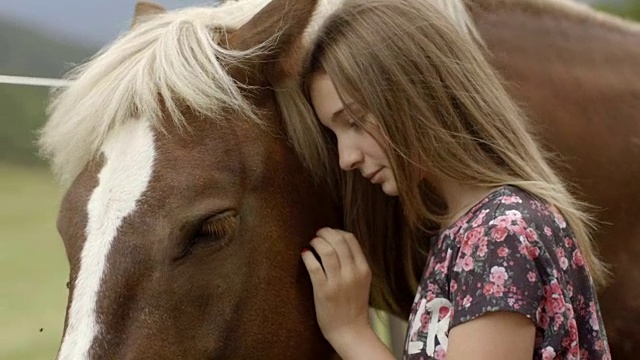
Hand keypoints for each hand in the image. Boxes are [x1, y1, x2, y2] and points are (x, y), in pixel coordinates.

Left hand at [301, 228, 371, 345]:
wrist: (350, 331)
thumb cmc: (354, 306)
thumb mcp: (362, 281)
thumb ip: (354, 264)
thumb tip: (338, 243)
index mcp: (363, 269)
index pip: (351, 239)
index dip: (337, 231)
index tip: (329, 233)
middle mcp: (352, 273)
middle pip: (338, 241)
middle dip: (325, 233)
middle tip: (318, 234)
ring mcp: (338, 282)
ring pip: (326, 251)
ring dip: (316, 242)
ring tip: (311, 243)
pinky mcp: (323, 291)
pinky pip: (314, 266)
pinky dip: (308, 256)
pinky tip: (305, 254)